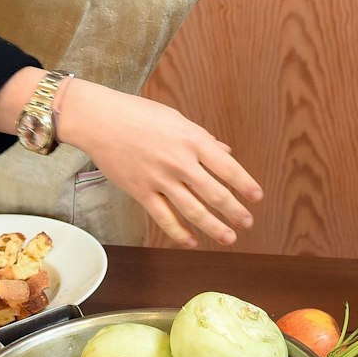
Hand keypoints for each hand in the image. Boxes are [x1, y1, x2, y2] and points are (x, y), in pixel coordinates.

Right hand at [55, 79, 262, 248]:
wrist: (101, 120)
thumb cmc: (139, 115)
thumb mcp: (177, 119)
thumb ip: (203, 139)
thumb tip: (226, 153)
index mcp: (192, 140)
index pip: (227, 168)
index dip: (245, 185)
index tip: (256, 197)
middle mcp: (180, 162)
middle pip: (215, 194)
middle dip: (235, 212)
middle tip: (247, 222)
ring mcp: (160, 179)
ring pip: (194, 211)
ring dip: (214, 228)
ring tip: (229, 238)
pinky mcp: (141, 192)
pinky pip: (164, 218)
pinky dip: (179, 233)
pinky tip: (191, 242)